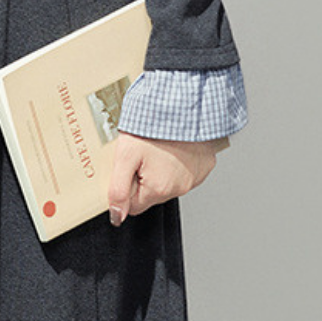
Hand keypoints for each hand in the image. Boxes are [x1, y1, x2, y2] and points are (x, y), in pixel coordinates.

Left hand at [107, 131, 225, 225]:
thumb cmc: (154, 126)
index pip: (134, 205)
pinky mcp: (205, 165)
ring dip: (161, 169)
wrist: (183, 104)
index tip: (128, 167)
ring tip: (157, 146)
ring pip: (169, 183)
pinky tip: (173, 145)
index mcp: (159, 189)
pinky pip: (186, 170)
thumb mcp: (126, 155)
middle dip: (143, 177)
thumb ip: (118, 189)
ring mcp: (195, 177)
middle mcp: (180, 188)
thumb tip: (116, 216)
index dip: (127, 186)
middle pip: (152, 194)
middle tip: (142, 153)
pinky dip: (178, 161)